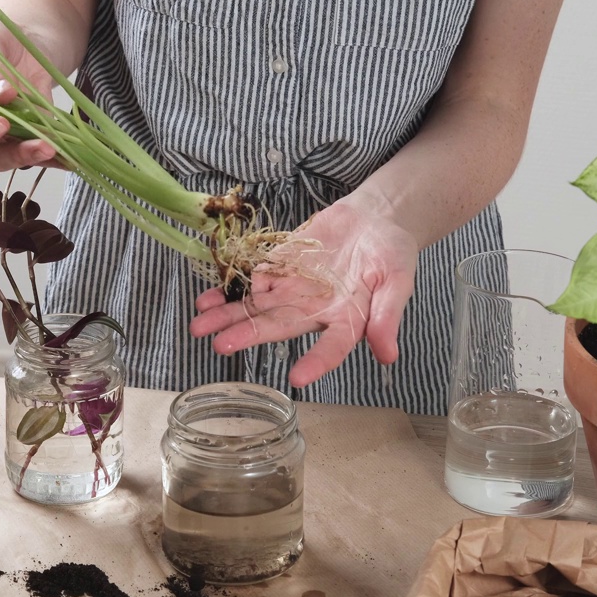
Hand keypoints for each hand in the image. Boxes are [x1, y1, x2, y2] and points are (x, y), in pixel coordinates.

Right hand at [0, 29, 60, 170]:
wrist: (25, 38)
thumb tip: (2, 95)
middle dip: (9, 153)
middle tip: (34, 142)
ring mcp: (2, 136)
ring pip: (11, 158)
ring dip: (31, 156)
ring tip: (52, 147)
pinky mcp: (28, 136)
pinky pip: (38, 152)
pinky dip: (53, 158)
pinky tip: (68, 159)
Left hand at [189, 199, 419, 387]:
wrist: (374, 219)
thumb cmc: (391, 253)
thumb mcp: (397, 280)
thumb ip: (388, 315)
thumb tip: (388, 356)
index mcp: (346, 321)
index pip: (331, 347)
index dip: (317, 362)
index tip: (297, 377)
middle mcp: (313, 311)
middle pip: (279, 327)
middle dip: (248, 335)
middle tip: (221, 346)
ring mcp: (293, 289)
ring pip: (257, 307)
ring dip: (228, 316)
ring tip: (199, 325)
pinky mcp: (281, 266)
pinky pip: (251, 280)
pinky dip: (229, 288)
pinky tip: (206, 298)